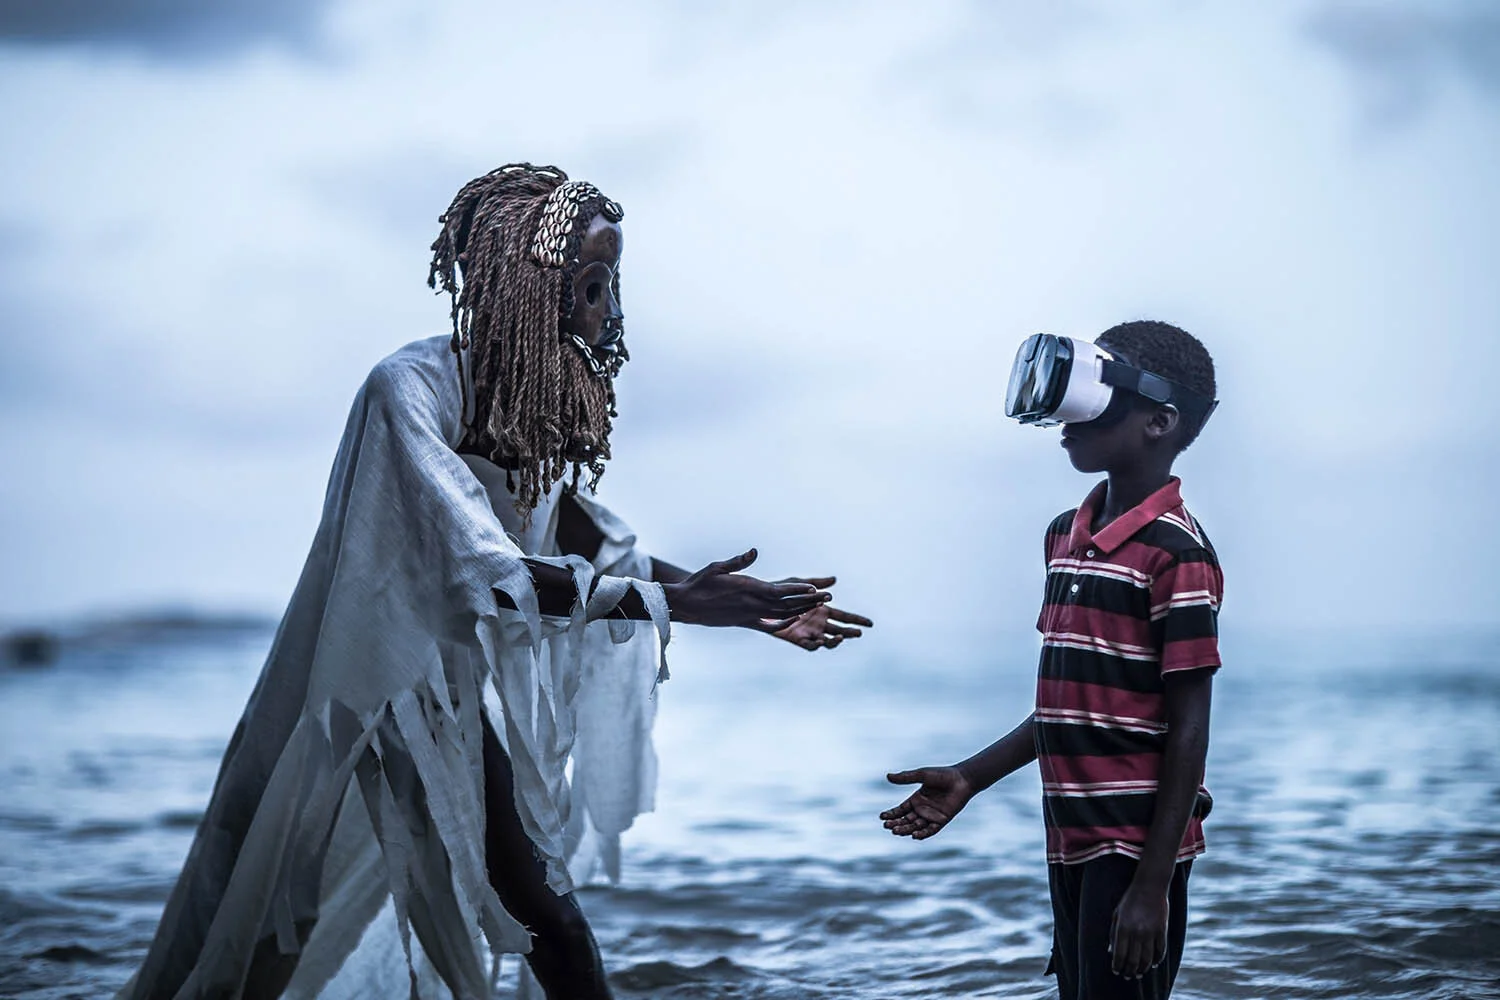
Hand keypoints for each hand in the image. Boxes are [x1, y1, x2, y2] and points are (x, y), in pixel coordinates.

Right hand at [663, 549, 829, 628]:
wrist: (686, 606)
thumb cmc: (699, 583)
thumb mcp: (717, 567)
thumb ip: (738, 561)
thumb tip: (754, 551)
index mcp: (748, 589)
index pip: (779, 591)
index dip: (798, 590)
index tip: (814, 588)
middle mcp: (752, 605)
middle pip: (786, 605)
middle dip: (808, 601)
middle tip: (827, 596)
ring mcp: (750, 616)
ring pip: (781, 615)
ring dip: (801, 610)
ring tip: (818, 605)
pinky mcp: (745, 623)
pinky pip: (769, 625)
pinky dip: (784, 622)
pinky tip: (795, 618)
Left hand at [753, 577, 873, 649]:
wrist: (761, 602)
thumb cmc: (780, 590)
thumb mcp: (799, 584)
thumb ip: (816, 583)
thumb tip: (835, 579)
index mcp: (823, 610)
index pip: (845, 616)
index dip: (857, 620)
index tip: (870, 624)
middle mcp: (819, 623)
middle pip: (840, 630)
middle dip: (850, 633)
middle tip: (859, 633)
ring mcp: (809, 632)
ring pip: (828, 641)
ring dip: (835, 641)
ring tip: (840, 638)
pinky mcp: (797, 639)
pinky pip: (810, 645)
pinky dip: (817, 644)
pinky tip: (821, 640)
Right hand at [880, 766, 974, 839]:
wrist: (961, 780)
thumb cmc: (942, 775)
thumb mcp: (922, 775)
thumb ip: (906, 777)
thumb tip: (888, 776)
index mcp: (916, 799)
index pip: (900, 810)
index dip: (891, 814)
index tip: (882, 816)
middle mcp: (922, 809)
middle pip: (906, 820)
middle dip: (896, 824)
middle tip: (887, 826)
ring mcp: (932, 816)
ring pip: (915, 826)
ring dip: (906, 830)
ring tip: (896, 831)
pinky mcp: (942, 821)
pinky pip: (931, 830)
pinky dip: (923, 834)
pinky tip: (914, 835)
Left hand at [1110, 880, 1169, 978]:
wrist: (1149, 886)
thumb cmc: (1130, 900)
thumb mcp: (1116, 914)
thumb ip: (1113, 933)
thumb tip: (1110, 952)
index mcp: (1122, 928)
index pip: (1119, 955)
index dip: (1117, 966)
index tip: (1116, 972)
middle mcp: (1136, 932)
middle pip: (1133, 960)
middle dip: (1130, 971)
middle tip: (1128, 976)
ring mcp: (1151, 932)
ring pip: (1147, 959)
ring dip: (1143, 969)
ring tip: (1139, 973)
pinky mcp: (1162, 931)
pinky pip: (1160, 951)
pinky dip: (1157, 960)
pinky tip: (1154, 964)